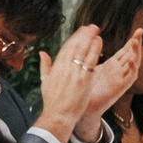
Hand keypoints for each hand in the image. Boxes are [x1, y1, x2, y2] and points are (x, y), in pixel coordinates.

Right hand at [34, 23, 103, 142]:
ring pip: (84, 51)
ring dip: (91, 39)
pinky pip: (91, 61)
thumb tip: (42, 52)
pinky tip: (99, 43)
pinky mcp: (85, 79)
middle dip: (84, 35)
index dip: (75, 37)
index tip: (81, 31)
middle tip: (92, 26)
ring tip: (97, 31)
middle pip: (76, 46)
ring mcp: (75, 73)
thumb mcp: (45, 81)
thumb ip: (45, 65)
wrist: (58, 115)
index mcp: (56, 67)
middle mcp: (65, 67)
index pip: (67, 47)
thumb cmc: (52, 100)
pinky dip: (95, 50)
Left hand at [83, 26, 142, 125]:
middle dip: (137, 43)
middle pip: (131, 54)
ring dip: (136, 52)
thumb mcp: (91, 68)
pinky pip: (129, 77)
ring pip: (133, 64)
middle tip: (141, 31)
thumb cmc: (88, 89)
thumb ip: (92, 56)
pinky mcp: (120, 88)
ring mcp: (121, 79)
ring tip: (136, 41)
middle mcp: (119, 71)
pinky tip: (132, 61)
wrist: (85, 106)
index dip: (132, 41)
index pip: (125, 50)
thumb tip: (89, 42)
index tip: (139, 30)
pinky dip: (132, 69)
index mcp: (113, 66)